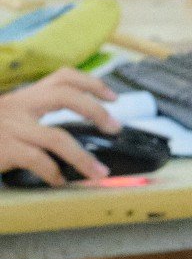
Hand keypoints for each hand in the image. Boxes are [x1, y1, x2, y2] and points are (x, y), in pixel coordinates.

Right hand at [0, 68, 123, 183]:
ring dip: (83, 158)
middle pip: (64, 95)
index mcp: (22, 97)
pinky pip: (38, 160)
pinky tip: (60, 181)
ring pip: (57, 137)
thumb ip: (36, 118)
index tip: (112, 97)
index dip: (91, 83)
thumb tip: (79, 135)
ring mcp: (10, 127)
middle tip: (114, 127)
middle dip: (95, 110)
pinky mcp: (4, 148)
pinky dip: (54, 173)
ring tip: (99, 172)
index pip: (61, 77)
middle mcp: (17, 106)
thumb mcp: (11, 119)